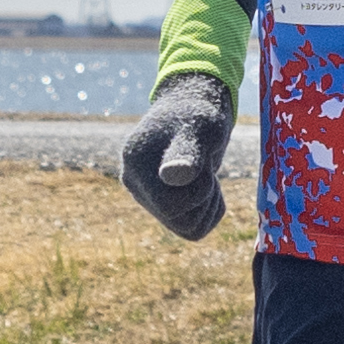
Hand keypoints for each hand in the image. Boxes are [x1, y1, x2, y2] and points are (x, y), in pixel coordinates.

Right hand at [118, 69, 232, 239]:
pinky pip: (194, 228)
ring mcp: (145, 196)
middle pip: (182, 221)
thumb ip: (186, 152)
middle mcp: (134, 183)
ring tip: (206, 175)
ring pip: (189, 228)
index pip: (170, 206)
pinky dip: (209, 211)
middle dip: (205, 198)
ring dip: (209, 205)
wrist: (194, 114)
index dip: (200, 190)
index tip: (206, 164)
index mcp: (135, 163)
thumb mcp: (199, 128)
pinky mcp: (160, 205)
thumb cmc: (199, 117)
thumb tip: (172, 176)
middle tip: (208, 169)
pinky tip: (205, 186)